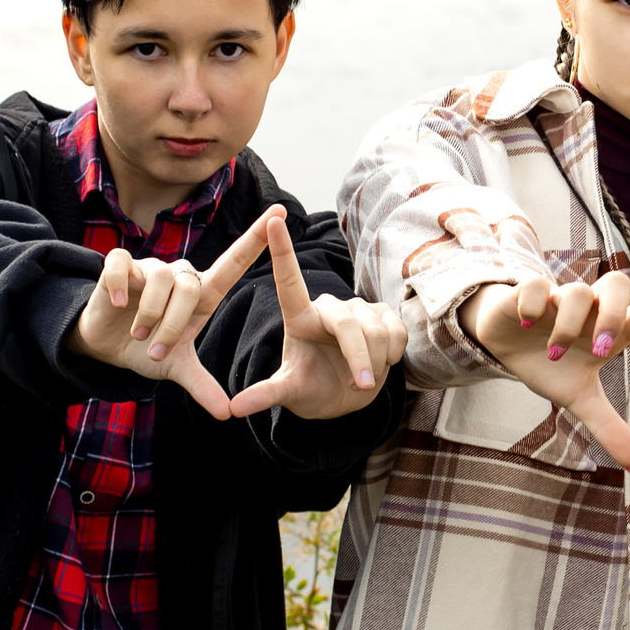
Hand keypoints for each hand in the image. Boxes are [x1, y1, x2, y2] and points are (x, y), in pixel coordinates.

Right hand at [67, 210, 277, 419]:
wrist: (103, 344)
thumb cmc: (146, 349)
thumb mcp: (176, 368)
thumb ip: (201, 385)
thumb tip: (227, 413)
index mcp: (200, 294)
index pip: (234, 262)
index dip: (256, 239)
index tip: (280, 213)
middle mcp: (178, 275)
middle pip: (190, 285)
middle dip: (174, 323)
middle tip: (157, 350)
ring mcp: (149, 268)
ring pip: (160, 279)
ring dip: (150, 312)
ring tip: (139, 334)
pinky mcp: (119, 266)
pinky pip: (122, 265)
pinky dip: (120, 285)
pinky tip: (118, 304)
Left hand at [223, 207, 406, 419]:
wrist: (348, 397)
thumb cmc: (313, 390)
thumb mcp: (289, 393)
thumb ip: (266, 395)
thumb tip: (234, 409)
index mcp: (299, 318)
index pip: (288, 281)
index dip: (281, 250)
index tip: (272, 220)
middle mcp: (327, 307)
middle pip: (347, 323)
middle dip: (358, 357)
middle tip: (360, 386)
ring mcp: (358, 309)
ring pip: (375, 331)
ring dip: (374, 363)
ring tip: (362, 377)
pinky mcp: (384, 314)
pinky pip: (396, 332)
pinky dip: (392, 355)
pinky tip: (382, 363)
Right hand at [458, 271, 629, 465]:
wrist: (504, 340)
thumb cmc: (551, 361)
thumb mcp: (579, 397)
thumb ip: (608, 425)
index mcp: (612, 329)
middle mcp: (591, 307)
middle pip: (616, 286)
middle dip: (610, 317)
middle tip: (600, 351)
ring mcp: (559, 296)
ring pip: (576, 292)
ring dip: (567, 325)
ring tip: (554, 354)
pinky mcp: (526, 291)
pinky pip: (535, 286)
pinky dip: (533, 303)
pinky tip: (528, 322)